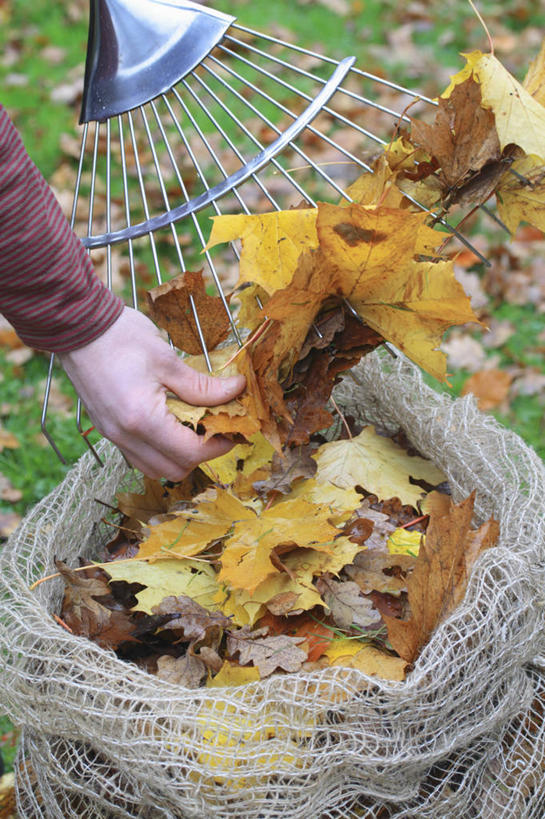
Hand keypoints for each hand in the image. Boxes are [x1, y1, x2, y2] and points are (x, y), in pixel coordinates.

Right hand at [59, 306, 245, 479]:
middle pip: (174, 470)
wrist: (78, 327)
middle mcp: (126, 436)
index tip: (234, 429)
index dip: (219, 445)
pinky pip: (139, 456)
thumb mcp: (168, 360)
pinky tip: (170, 424)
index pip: (190, 452)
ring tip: (194, 427)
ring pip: (155, 469)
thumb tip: (236, 391)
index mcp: (142, 420)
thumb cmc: (121, 338)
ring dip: (179, 456)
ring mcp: (113, 436)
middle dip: (201, 454)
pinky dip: (160, 450)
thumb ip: (202, 385)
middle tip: (217, 429)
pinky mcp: (108, 430)